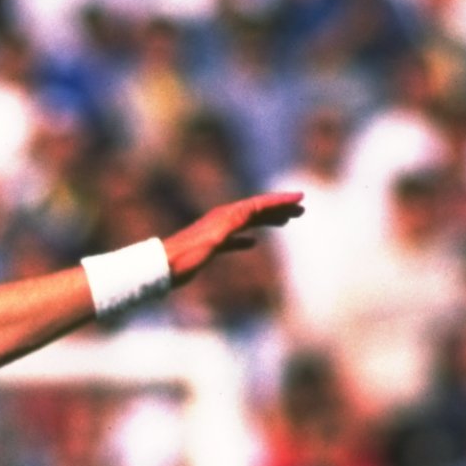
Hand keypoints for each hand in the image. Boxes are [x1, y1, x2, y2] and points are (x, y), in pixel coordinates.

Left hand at [161, 191, 303, 282]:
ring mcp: (217, 232)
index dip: (280, 201)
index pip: (258, 204)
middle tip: (301, 209)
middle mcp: (223, 219)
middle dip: (279, 208)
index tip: (300, 198)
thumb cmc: (187, 255)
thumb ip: (232, 224)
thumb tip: (251, 210)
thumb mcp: (213, 238)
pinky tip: (253, 244)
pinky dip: (246, 239)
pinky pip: (234, 239)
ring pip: (248, 222)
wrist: (164, 267)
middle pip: (256, 210)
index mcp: (226, 216)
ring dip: (267, 220)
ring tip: (285, 222)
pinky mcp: (211, 246)